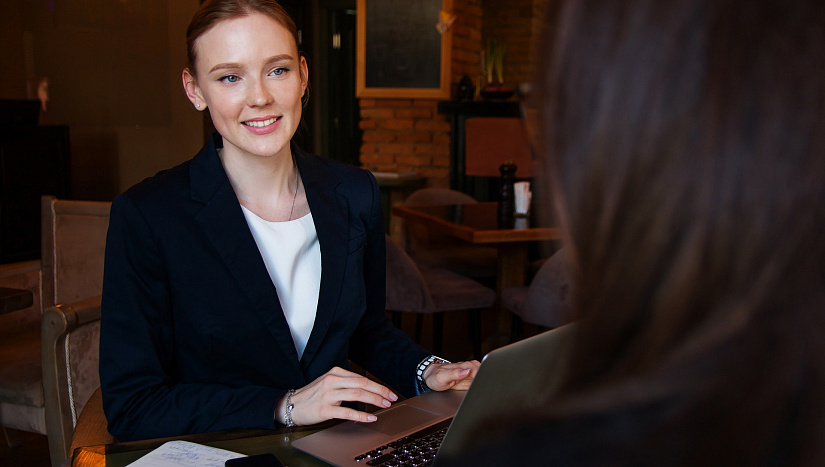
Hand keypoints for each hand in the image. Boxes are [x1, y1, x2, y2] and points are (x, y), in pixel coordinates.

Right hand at [276, 366, 397, 425]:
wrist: (291, 405)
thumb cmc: (312, 395)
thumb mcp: (329, 382)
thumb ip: (346, 383)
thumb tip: (368, 389)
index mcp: (335, 372)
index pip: (362, 377)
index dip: (378, 385)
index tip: (389, 392)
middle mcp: (332, 380)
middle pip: (362, 383)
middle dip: (380, 391)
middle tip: (392, 398)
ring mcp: (328, 394)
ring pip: (357, 394)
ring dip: (374, 400)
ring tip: (385, 405)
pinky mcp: (325, 409)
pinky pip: (347, 411)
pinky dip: (361, 414)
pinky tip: (370, 417)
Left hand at [423, 360, 480, 390]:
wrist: (430, 377)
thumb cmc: (435, 377)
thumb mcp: (441, 376)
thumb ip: (454, 373)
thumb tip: (467, 371)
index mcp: (462, 366)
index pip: (477, 370)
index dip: (481, 377)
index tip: (481, 384)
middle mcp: (467, 368)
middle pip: (482, 372)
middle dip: (485, 379)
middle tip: (483, 389)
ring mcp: (469, 373)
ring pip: (482, 374)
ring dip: (483, 381)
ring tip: (482, 390)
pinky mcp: (469, 378)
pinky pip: (478, 379)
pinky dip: (480, 383)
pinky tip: (479, 389)